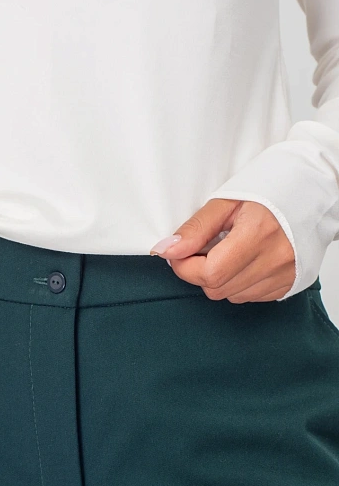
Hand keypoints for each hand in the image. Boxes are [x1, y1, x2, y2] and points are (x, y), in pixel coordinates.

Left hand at [149, 199, 295, 302]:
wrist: (315, 191)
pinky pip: (249, 297)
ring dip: (219, 279)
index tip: (178, 253)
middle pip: (217, 288)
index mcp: (258, 234)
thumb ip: (196, 228)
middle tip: (204, 247)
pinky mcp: (288, 284)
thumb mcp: (227, 201)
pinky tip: (244, 261)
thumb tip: (168, 249)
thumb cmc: (272, 188)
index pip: (209, 272)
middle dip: (199, 272)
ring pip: (231, 296)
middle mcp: (275, 259)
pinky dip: (238, 283)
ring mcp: (284, 275)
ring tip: (228, 250)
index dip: (185, 266)